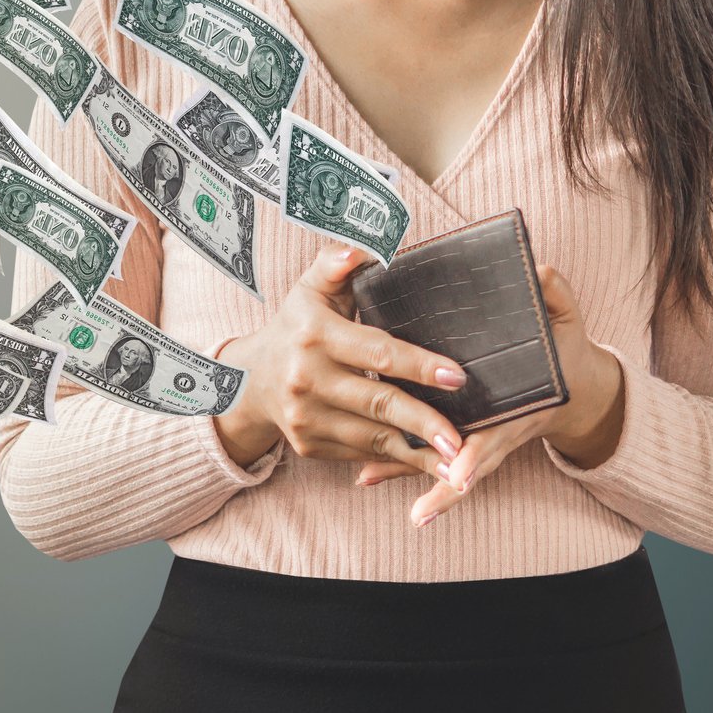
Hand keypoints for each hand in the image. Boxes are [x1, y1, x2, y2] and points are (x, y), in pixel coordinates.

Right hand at [214, 243, 470, 477]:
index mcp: (314, 334)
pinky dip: (395, 459)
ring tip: (457, 463)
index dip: (419, 365)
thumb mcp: (310, 290)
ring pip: (373, 437)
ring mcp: (305, 416)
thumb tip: (359, 250)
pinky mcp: (308, 444)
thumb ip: (335, 265)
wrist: (250, 379)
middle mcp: (307, 377)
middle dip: (425, 422)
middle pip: (378, 403)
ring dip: (418, 452)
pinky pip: (360, 454)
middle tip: (461, 441)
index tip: (457, 376)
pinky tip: (426, 462)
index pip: (376, 353)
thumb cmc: (297, 327)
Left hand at [351, 265, 627, 525]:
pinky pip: (430, 455)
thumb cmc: (563, 348)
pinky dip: (400, 465)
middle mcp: (499, 426)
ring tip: (375, 486)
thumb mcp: (566, 320)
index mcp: (523, 402)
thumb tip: (540, 272)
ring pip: (446, 464)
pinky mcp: (463, 433)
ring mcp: (483, 434)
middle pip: (471, 462)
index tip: (459, 473)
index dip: (479, 454)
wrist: (578, 386)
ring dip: (413, 478)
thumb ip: (556, 296)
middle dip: (446, 484)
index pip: (499, 433)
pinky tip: (364, 475)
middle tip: (421, 508)